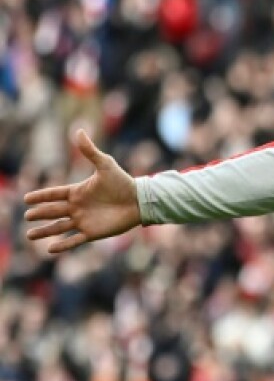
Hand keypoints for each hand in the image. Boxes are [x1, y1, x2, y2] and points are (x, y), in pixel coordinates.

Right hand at [24, 130, 140, 253]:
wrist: (139, 201)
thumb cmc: (122, 182)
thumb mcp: (105, 165)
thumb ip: (90, 151)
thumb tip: (79, 131)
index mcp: (78, 192)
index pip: (54, 194)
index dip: (41, 196)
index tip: (26, 198)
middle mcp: (78, 207)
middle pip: (53, 211)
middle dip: (40, 214)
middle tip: (27, 216)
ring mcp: (84, 221)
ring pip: (59, 227)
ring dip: (45, 231)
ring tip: (29, 235)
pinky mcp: (92, 233)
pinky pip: (74, 241)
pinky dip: (62, 245)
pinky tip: (50, 249)